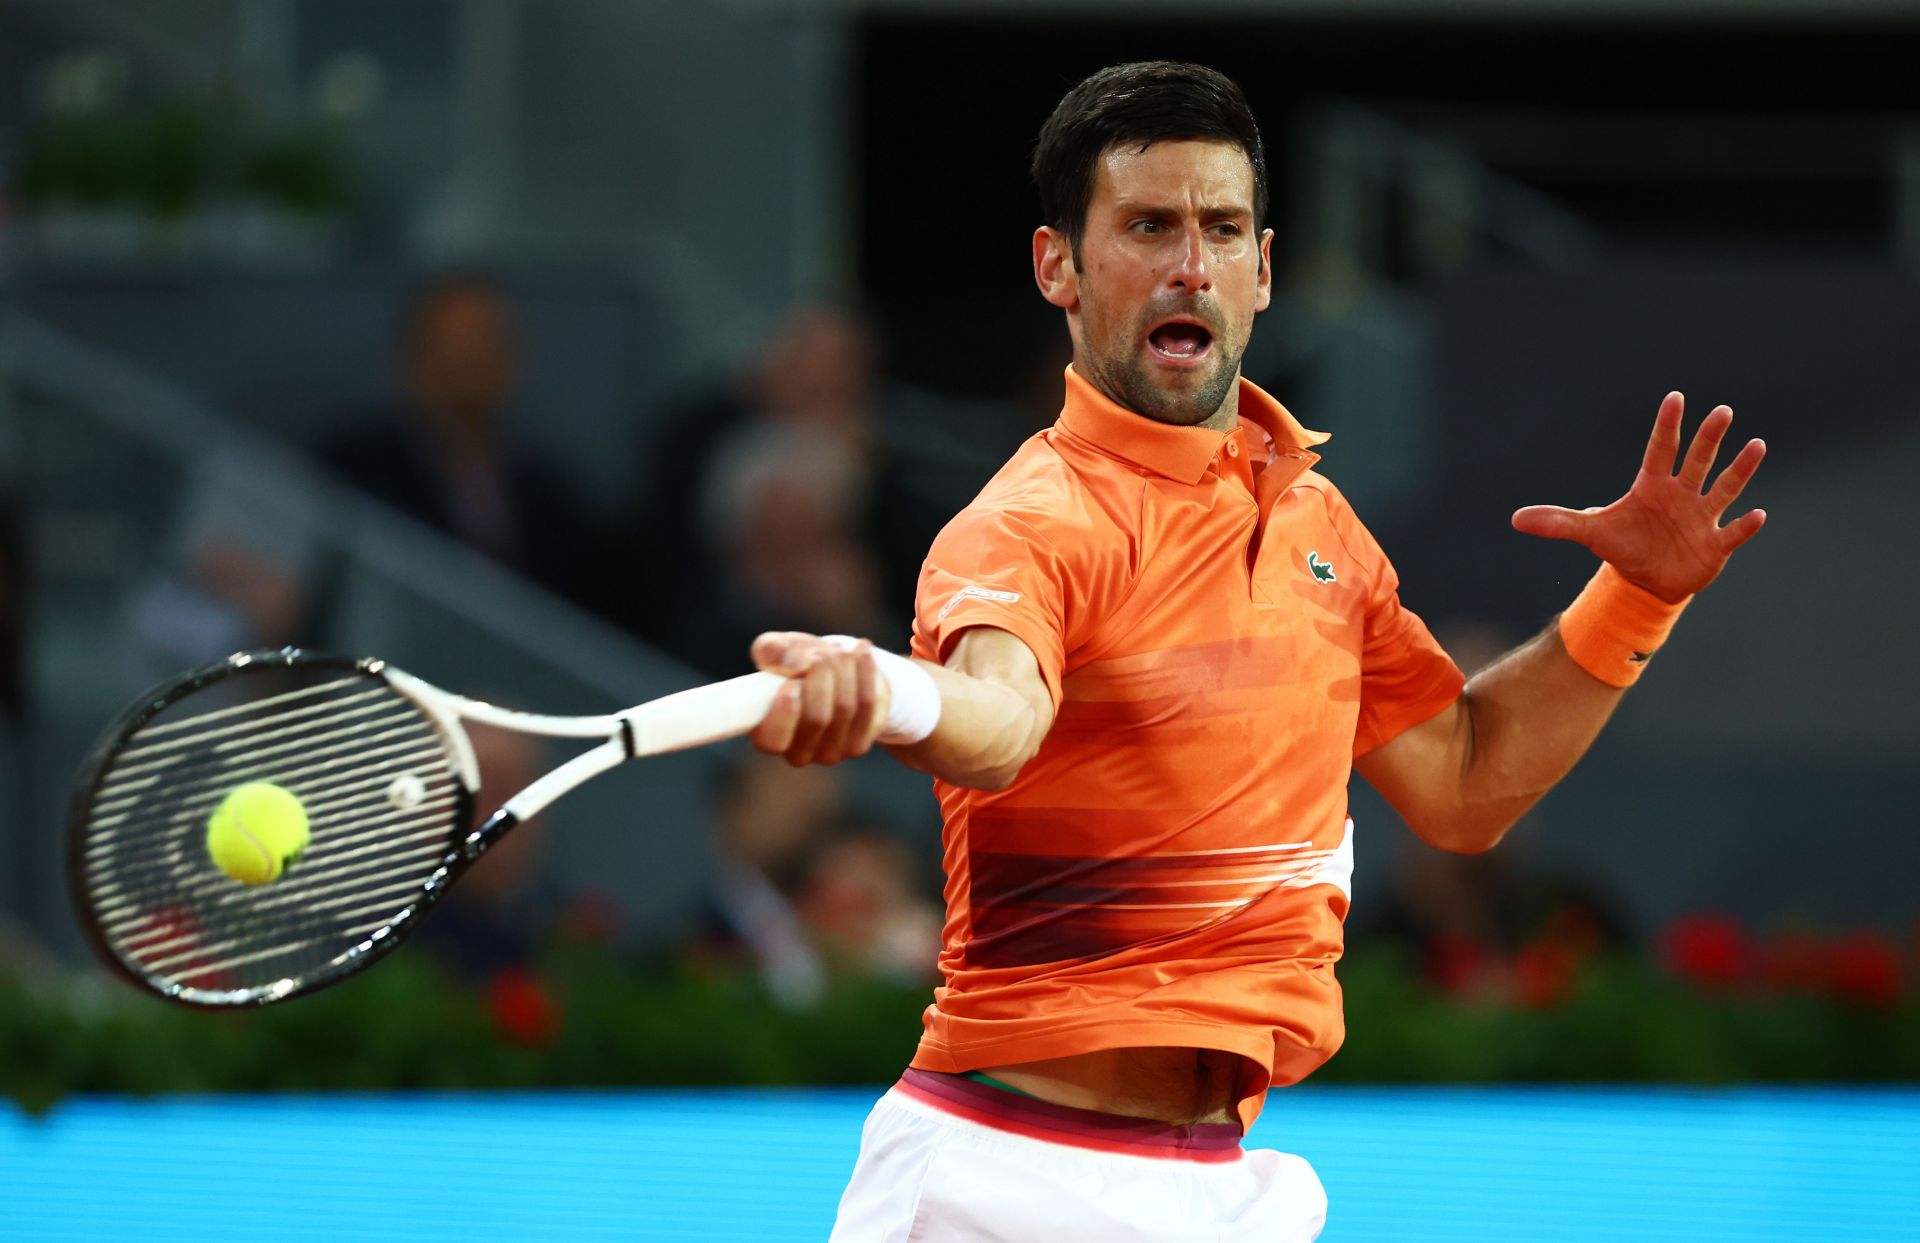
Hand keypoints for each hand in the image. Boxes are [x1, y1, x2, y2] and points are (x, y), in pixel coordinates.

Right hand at [749, 631, 889, 765]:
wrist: (832, 671)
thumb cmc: (794, 663)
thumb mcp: (778, 649)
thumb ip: (771, 650)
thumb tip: (796, 665)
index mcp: (766, 734)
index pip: (773, 741)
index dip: (785, 713)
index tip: (793, 682)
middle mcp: (796, 752)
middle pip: (816, 718)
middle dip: (821, 675)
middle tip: (818, 652)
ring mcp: (828, 753)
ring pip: (844, 708)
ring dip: (843, 669)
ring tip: (838, 649)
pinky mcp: (856, 746)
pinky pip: (867, 705)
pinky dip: (865, 672)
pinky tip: (861, 651)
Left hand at [1512, 392, 1766, 602]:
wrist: (1646, 581)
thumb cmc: (1623, 546)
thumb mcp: (1590, 533)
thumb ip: (1557, 523)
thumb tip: (1515, 520)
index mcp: (1652, 487)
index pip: (1659, 450)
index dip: (1667, 426)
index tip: (1676, 398)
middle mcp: (1681, 495)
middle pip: (1697, 461)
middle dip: (1708, 438)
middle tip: (1723, 411)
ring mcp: (1701, 518)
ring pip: (1724, 488)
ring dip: (1740, 469)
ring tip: (1757, 445)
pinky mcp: (1714, 545)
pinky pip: (1733, 532)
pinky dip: (1745, 526)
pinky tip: (1758, 515)